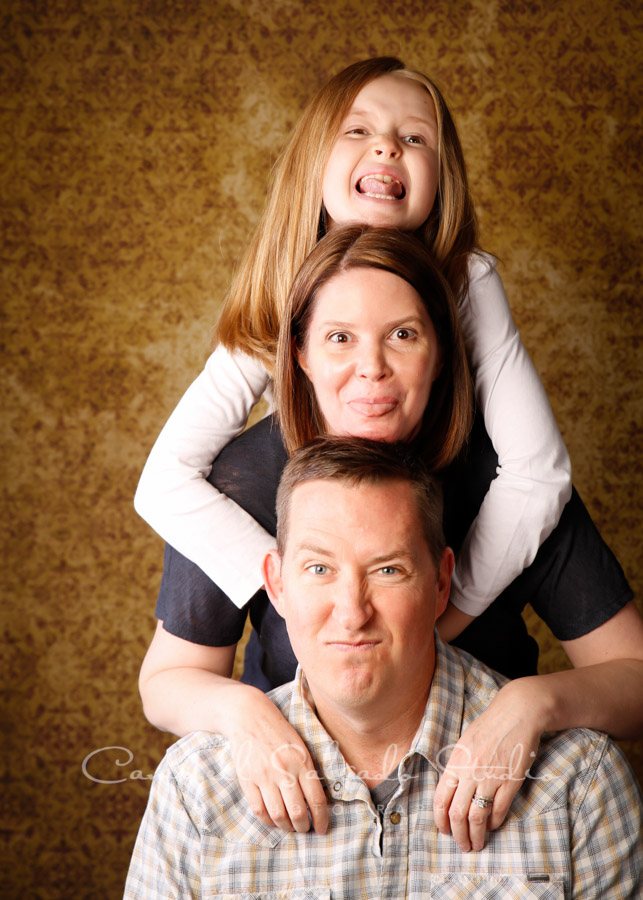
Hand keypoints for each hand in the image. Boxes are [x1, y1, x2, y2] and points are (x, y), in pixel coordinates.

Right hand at [228, 687, 328, 834]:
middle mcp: (284, 771)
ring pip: (278, 815)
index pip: (316, 799)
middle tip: (306, 829)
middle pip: (298, 812)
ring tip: (290, 827)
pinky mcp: (248, 780)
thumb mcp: (300, 745)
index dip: (322, 819)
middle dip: (304, 827)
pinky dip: (268, 820)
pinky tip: (273, 820)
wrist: (248, 716)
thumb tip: (317, 799)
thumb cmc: (278, 730)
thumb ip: (308, 770)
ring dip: (286, 827)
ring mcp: (264, 776)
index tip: (322, 827)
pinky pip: (258, 809)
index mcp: (301, 761)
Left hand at [433, 677, 544, 851]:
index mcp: (456, 762)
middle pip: (457, 814)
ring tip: (477, 844)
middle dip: (457, 835)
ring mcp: (490, 778)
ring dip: (476, 836)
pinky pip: (499, 811)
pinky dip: (494, 823)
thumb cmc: (489, 726)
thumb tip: (451, 790)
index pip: (440, 799)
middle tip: (462, 845)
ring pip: (477, 818)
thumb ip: (457, 766)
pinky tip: (493, 826)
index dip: (440, 819)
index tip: (444, 830)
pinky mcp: (510, 782)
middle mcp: (470, 772)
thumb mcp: (465, 743)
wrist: (516, 714)